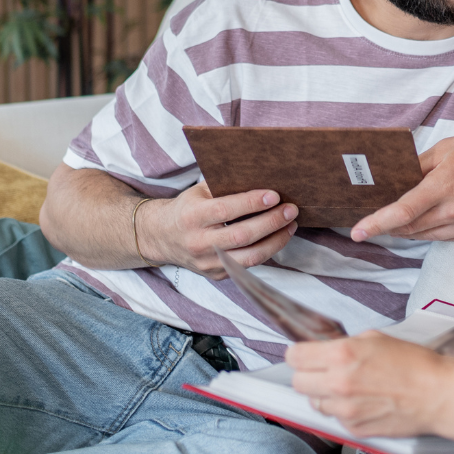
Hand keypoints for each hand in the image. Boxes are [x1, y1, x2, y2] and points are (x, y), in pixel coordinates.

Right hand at [142, 180, 298, 278]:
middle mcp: (198, 242)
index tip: (274, 196)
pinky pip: (247, 266)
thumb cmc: (187, 208)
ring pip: (249, 257)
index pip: (225, 210)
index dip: (251, 203)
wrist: (162, 237)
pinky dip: (266, 251)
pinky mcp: (216, 274)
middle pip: (241, 236)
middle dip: (271, 222)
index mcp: (192, 217)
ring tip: (291, 225)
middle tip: (291, 210)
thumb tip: (261, 179)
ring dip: (276, 241)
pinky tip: (278, 238)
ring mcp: (207, 262)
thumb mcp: (198, 193)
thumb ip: (223, 188)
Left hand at [287, 331, 453, 437]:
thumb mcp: (376, 339)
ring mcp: (345, 410)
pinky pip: (334, 419)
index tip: (304, 356)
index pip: (295, 356)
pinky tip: (362, 402)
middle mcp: (338, 383)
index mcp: (342, 354)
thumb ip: (345, 345)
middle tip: (324, 372)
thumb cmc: (415, 364)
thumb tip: (326, 350)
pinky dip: (342, 411)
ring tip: (348, 389)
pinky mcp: (354, 430)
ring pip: (314, 403)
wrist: (439, 395)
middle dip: (308, 375)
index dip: (299, 354)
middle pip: (298, 382)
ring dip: (324, 396)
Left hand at [350, 132, 453, 241]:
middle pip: (409, 227)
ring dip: (407, 229)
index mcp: (445, 184)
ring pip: (425, 235)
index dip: (376, 223)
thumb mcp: (450, 148)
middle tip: (371, 219)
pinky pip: (444, 237)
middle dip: (388, 226)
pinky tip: (427, 218)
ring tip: (396, 219)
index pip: (402, 211)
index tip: (358, 231)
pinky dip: (430, 230)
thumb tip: (394, 178)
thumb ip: (420, 165)